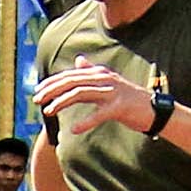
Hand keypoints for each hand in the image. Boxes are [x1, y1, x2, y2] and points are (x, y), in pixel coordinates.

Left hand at [37, 67, 153, 138]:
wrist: (154, 110)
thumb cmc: (128, 99)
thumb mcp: (109, 83)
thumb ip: (92, 72)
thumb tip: (79, 60)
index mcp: (100, 74)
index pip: (70, 75)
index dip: (52, 82)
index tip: (36, 91)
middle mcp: (105, 79)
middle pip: (72, 82)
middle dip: (51, 90)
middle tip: (36, 100)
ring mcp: (113, 92)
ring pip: (81, 93)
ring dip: (61, 102)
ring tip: (47, 111)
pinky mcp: (120, 107)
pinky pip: (99, 114)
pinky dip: (86, 122)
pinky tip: (73, 130)